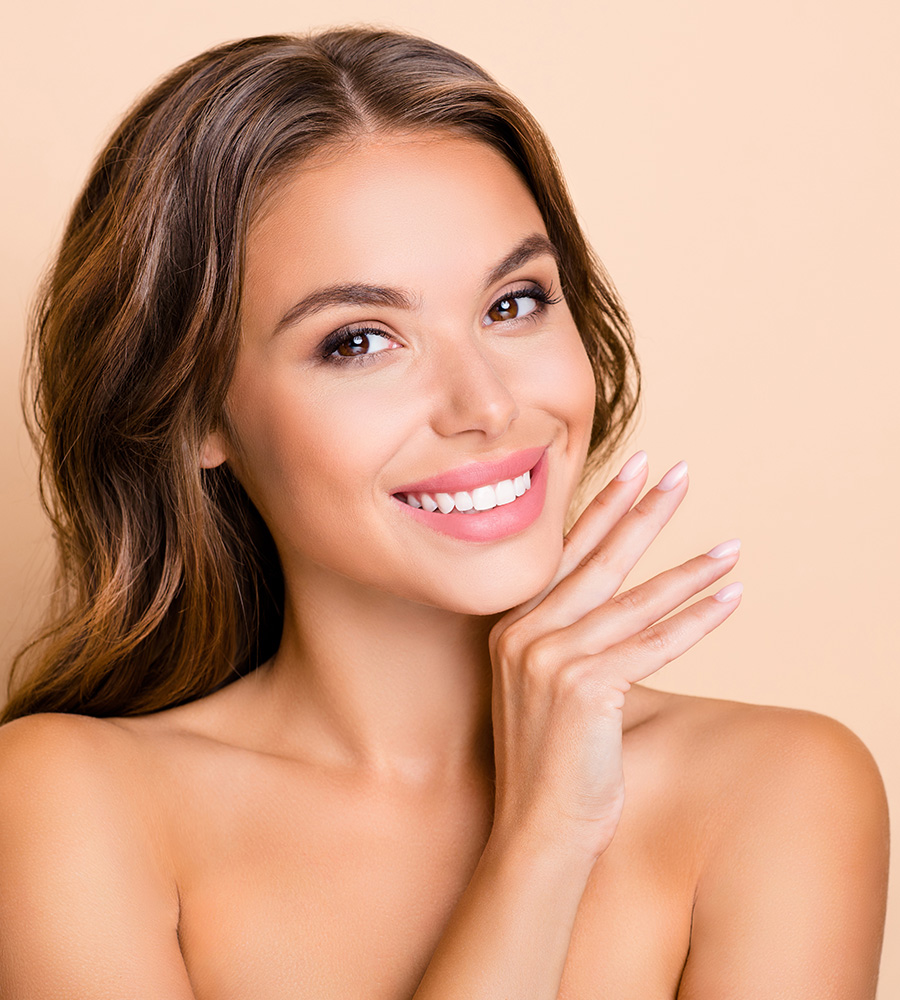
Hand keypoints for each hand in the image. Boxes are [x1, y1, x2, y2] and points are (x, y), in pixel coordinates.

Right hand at [487, 452, 741, 864]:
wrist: (537, 827)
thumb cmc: (551, 760)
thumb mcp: (546, 685)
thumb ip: (570, 635)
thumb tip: (619, 600)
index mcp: (511, 627)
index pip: (564, 555)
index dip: (603, 509)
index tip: (632, 470)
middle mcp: (523, 634)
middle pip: (598, 561)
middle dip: (643, 513)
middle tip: (677, 473)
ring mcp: (549, 658)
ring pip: (634, 601)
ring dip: (689, 571)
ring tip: (731, 546)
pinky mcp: (582, 687)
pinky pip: (652, 645)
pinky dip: (696, 621)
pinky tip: (729, 599)